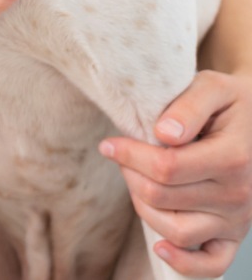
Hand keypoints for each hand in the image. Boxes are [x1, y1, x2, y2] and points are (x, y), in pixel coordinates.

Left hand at [100, 70, 251, 276]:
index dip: (128, 155)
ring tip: (137, 181)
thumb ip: (189, 105)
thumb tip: (165, 133)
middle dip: (131, 174)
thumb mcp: (213, 87)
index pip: (166, 167)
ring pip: (175, 231)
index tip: (109, 144)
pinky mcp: (233, 236)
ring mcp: (238, 220)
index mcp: (233, 158)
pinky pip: (210, 264)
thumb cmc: (227, 102)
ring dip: (143, 207)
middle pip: (162, 197)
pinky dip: (183, 262)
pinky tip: (160, 245)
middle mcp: (239, 194)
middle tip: (123, 155)